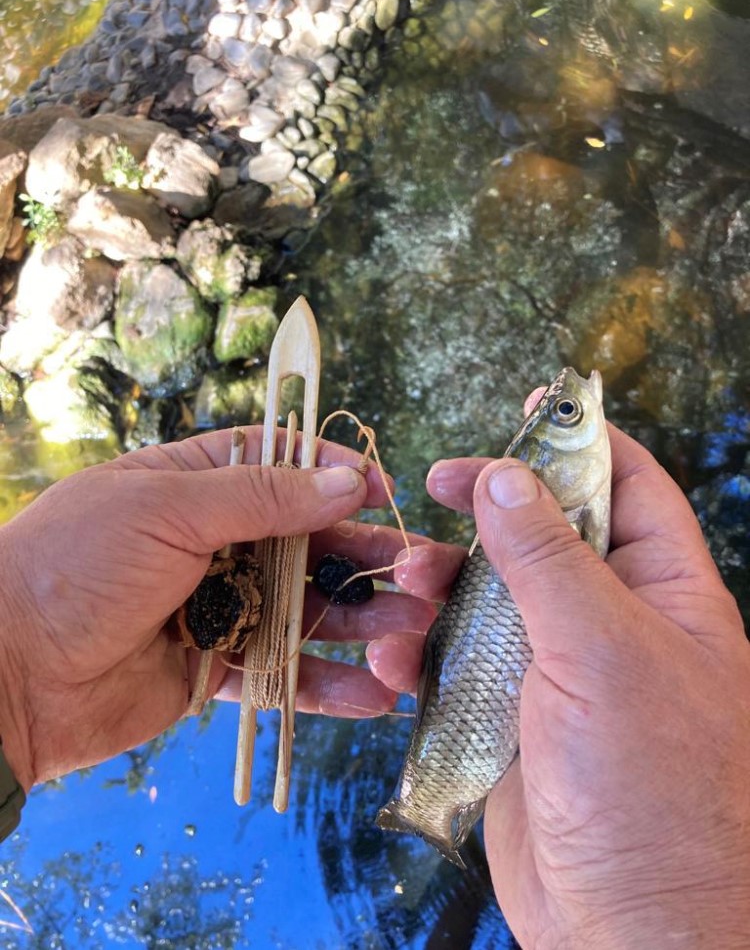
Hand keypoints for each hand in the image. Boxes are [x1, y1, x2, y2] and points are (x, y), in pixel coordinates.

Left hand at [0, 427, 434, 790]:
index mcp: (193, 484)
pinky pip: (281, 676)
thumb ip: (261, 496)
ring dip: (359, 624)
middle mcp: (211, 542)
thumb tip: (345, 480)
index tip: (381, 488)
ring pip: (304, 611)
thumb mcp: (166, 508)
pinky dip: (326, 686)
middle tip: (420, 574)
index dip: (332, 472)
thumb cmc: (75, 567)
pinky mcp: (214, 669)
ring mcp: (216, 607)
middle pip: (306, 543)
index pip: (279, 464)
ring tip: (413, 636)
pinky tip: (373, 693)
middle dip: (363, 558)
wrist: (5, 674)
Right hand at [371, 415, 749, 948]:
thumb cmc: (652, 786)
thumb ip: (550, 559)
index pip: (628, 488)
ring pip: (489, 599)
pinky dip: (420, 656)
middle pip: (545, 536)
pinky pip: (456, 665)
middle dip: (490, 513)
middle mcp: (612, 624)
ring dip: (440, 586)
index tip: (524, 410)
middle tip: (438, 490)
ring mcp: (557, 673)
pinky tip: (392, 663)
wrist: (630, 926)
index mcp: (664, 593)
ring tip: (403, 585)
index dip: (579, 442)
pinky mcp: (509, 718)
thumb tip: (510, 475)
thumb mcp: (604, 651)